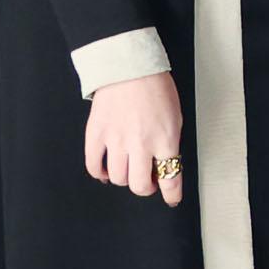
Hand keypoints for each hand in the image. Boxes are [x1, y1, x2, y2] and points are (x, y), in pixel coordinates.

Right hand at [84, 71, 184, 207]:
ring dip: (125, 179)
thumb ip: (169, 143)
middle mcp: (140, 144)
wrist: (129, 68)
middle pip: (139, 184)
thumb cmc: (156, 89)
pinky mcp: (96, 135)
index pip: (171, 177)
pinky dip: (99, 173)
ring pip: (118, 178)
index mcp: (165, 139)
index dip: (171, 194)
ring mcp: (115, 141)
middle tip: (148, 182)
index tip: (172, 199)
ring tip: (129, 171)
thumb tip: (163, 165)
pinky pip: (93, 165)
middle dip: (146, 188)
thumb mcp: (175, 118)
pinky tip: (105, 171)